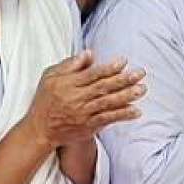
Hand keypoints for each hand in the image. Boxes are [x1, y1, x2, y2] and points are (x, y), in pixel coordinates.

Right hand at [24, 52, 144, 146]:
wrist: (40, 129)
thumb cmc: (46, 99)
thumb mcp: (50, 76)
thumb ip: (70, 65)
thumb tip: (89, 53)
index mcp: (68, 84)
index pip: (92, 74)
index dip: (109, 68)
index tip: (124, 61)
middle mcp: (77, 99)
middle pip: (103, 88)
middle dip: (124, 80)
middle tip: (140, 73)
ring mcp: (83, 114)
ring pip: (107, 103)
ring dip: (127, 96)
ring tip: (142, 89)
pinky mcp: (88, 126)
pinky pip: (107, 120)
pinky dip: (122, 115)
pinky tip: (136, 111)